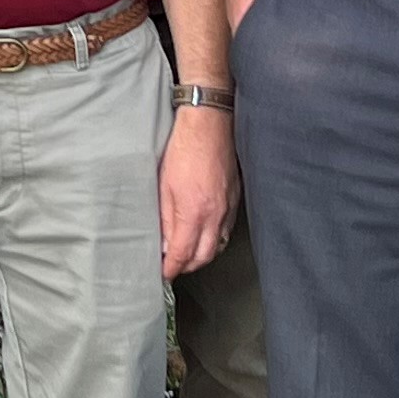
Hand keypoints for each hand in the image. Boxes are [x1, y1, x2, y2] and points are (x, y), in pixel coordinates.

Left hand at [159, 102, 236, 277]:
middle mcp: (215, 214)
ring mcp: (228, 207)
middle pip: (203, 256)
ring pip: (217, 245)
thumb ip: (164, 218)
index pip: (183, 254)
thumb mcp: (163, 185)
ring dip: (202, 255)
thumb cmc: (183, 148)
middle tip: (173, 266)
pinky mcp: (235, 199)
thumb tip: (164, 243)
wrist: (209, 124)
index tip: (164, 273)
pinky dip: (215, 239)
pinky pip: (226, 229)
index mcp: (194, 212)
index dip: (172, 268)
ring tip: (187, 254)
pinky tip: (205, 235)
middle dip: (187, 266)